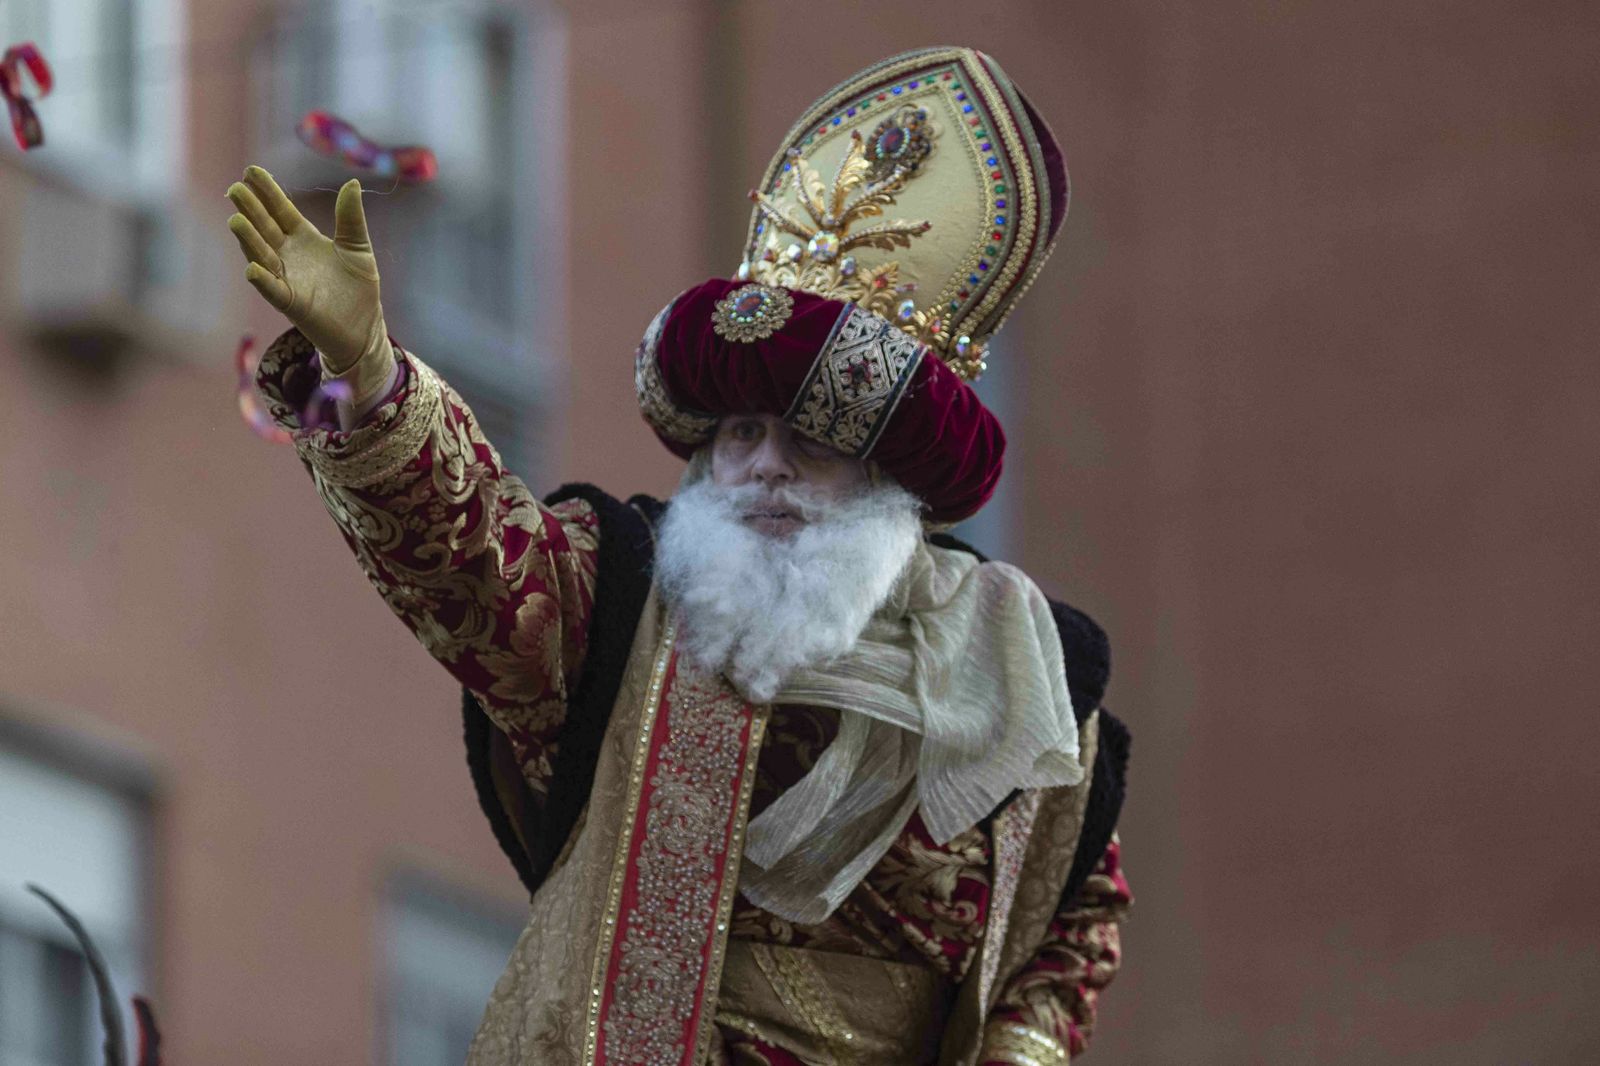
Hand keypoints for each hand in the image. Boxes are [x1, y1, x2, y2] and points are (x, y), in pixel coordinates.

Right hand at [226, 165, 390, 375]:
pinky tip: (252, 269)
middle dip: (251, 210)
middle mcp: (288, 256)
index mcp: (303, 238)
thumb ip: (351, 218)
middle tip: (235, 189)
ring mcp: (287, 279)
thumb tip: (352, 183)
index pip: (281, 210)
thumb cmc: (359, 287)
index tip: (251, 171)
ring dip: (249, 240)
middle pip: (265, 228)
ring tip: (236, 220)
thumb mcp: (358, 247)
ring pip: (262, 256)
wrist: (364, 327)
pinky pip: (273, 290)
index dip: (267, 192)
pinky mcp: (292, 304)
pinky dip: (262, 280)